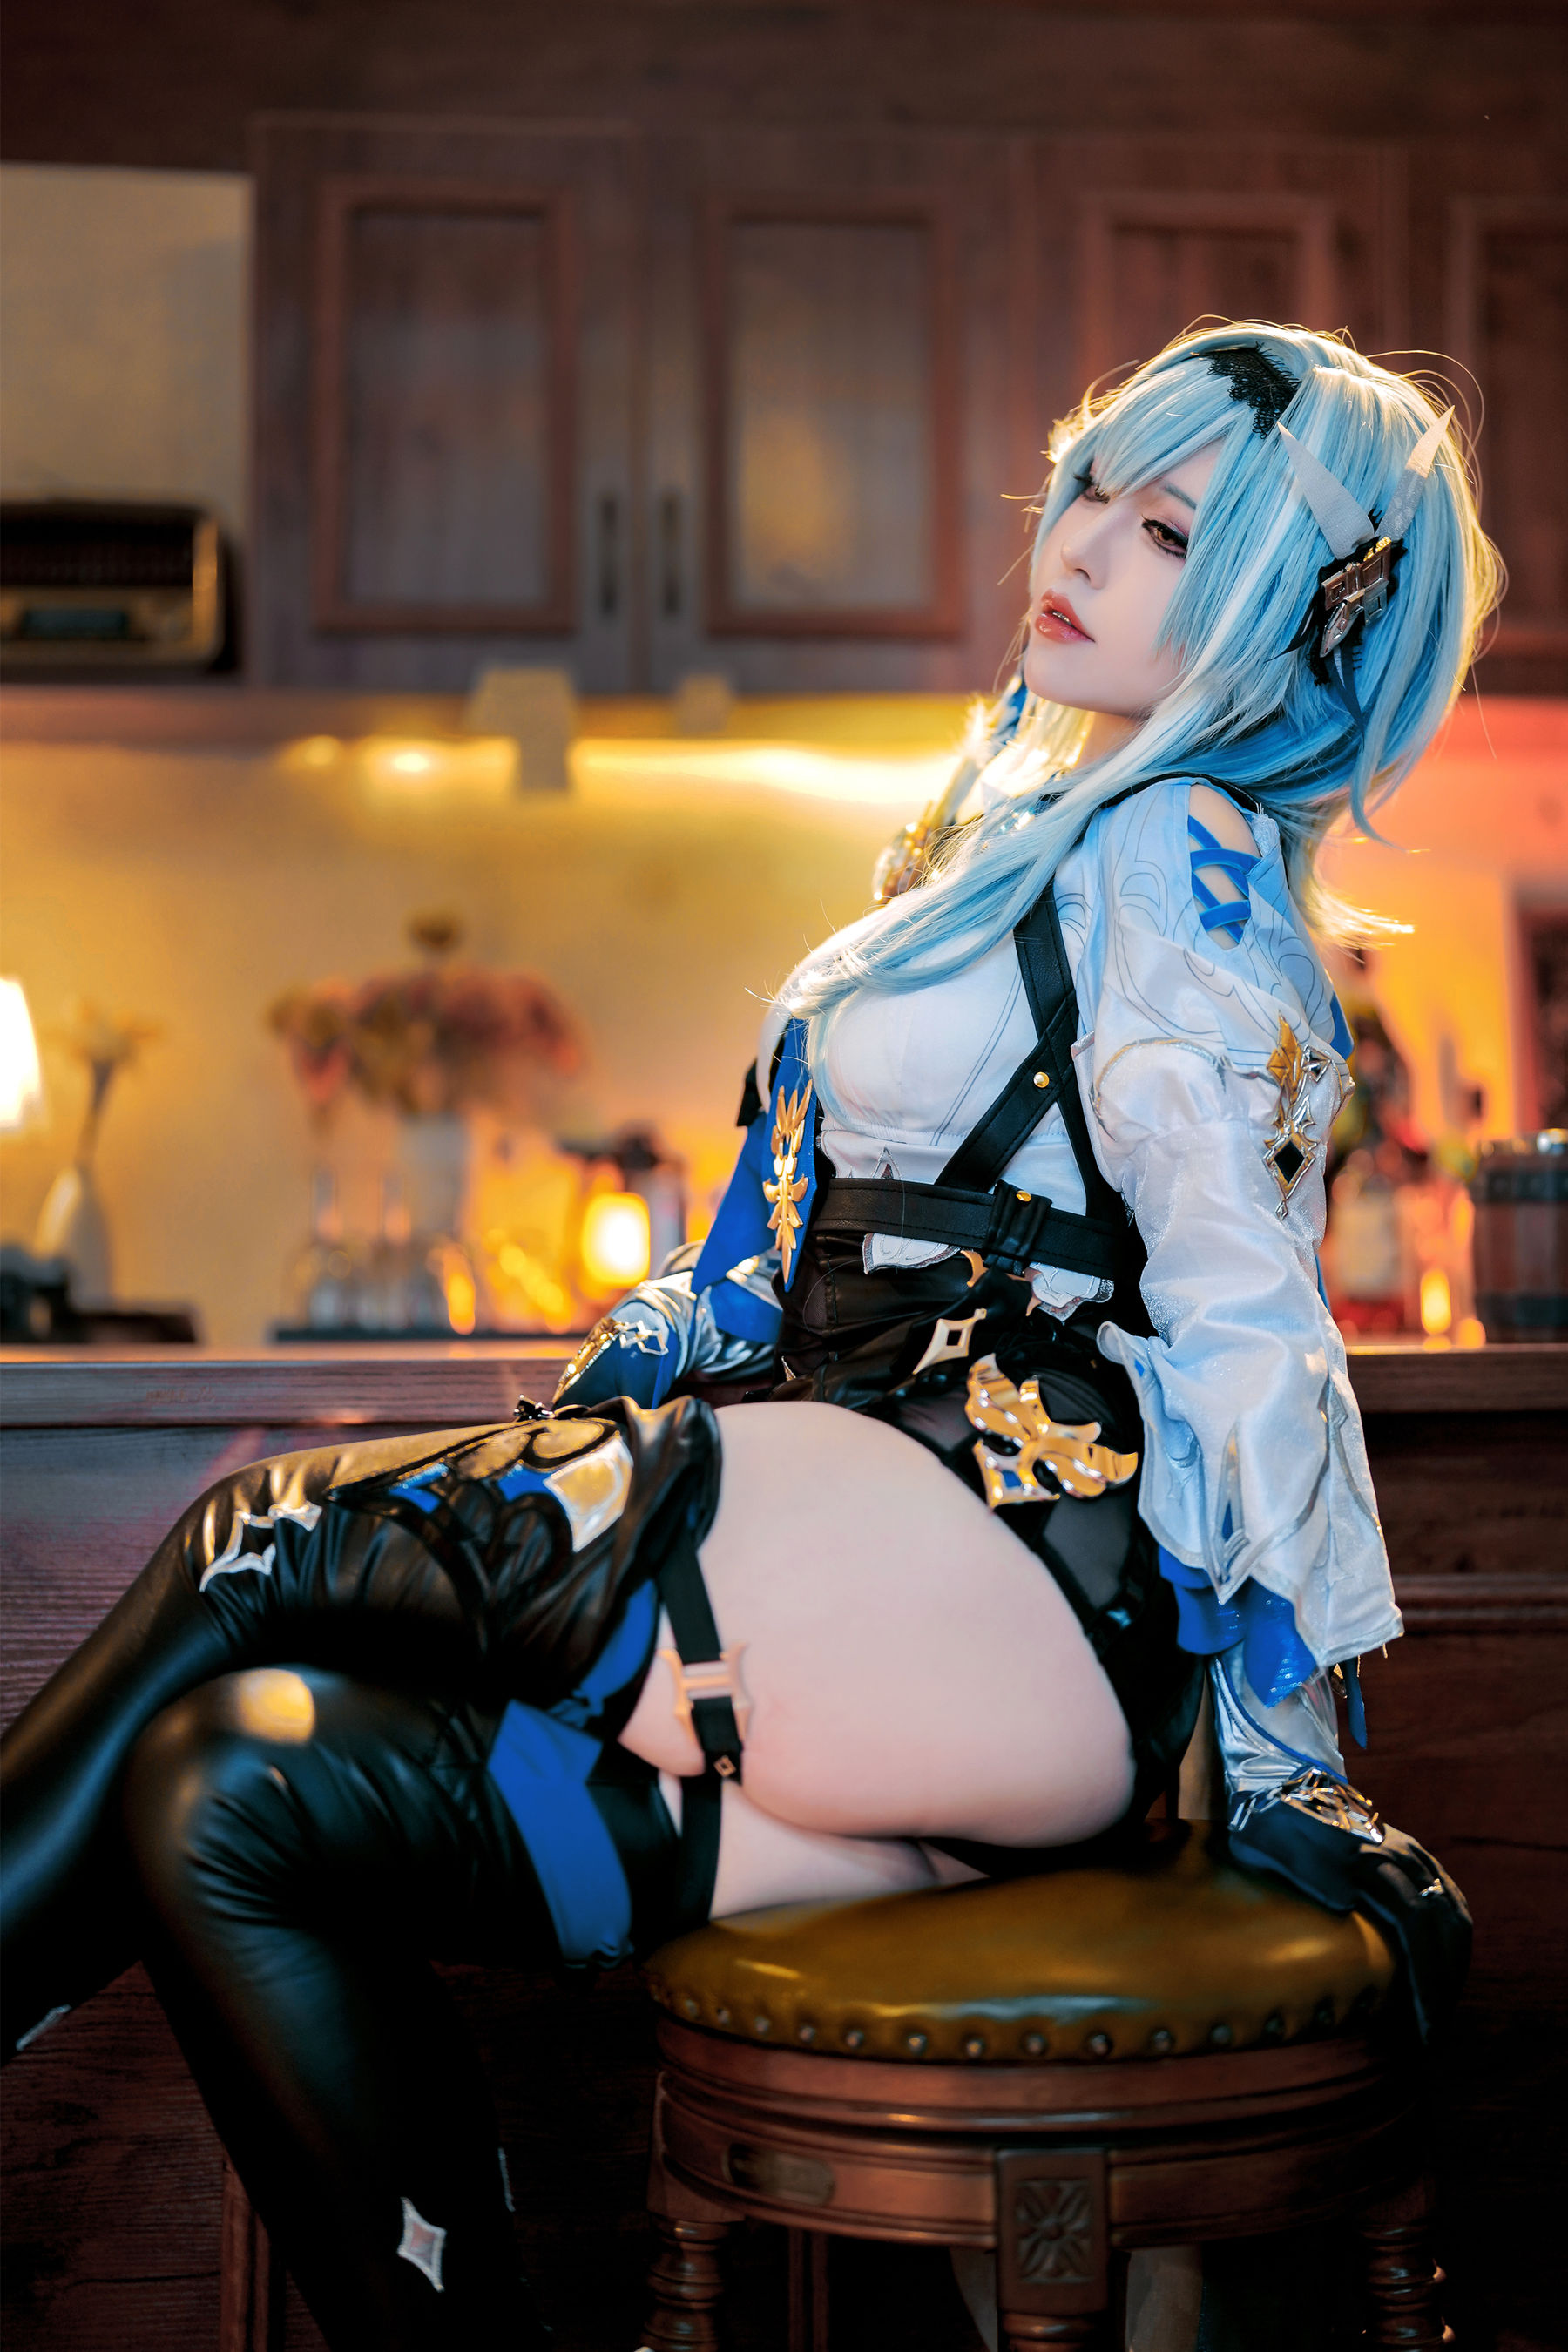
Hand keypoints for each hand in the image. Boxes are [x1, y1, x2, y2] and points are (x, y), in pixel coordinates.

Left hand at [1227, 1770, 1471, 2046]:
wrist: (1277, 1778)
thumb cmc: (1264, 1823)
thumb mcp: (1268, 1845)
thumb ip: (1308, 1870)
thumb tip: (1346, 1901)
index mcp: (1364, 1853)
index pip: (1413, 1923)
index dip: (1421, 1979)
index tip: (1418, 2028)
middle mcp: (1395, 1850)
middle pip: (1439, 1926)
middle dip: (1440, 1986)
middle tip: (1429, 2037)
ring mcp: (1407, 1849)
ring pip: (1452, 1914)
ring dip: (1450, 1968)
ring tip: (1435, 2012)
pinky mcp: (1412, 1852)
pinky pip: (1449, 1897)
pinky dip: (1454, 1940)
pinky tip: (1446, 1972)